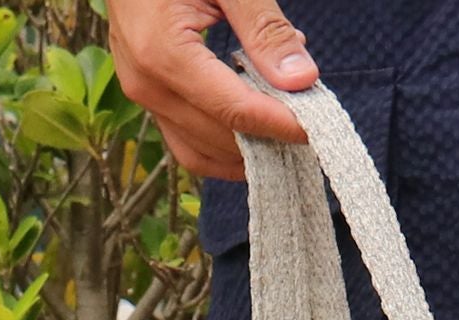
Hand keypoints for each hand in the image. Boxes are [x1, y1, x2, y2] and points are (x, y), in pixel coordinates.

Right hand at [108, 0, 319, 180]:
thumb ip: (264, 28)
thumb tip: (302, 79)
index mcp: (163, 50)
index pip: (235, 110)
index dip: (281, 126)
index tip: (317, 128)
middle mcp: (146, 82)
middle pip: (222, 137)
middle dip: (268, 138)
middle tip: (307, 122)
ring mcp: (141, 92)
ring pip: (203, 152)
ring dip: (247, 150)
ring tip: (283, 128)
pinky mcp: (146, 95)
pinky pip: (187, 143)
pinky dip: (223, 148)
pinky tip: (254, 134)